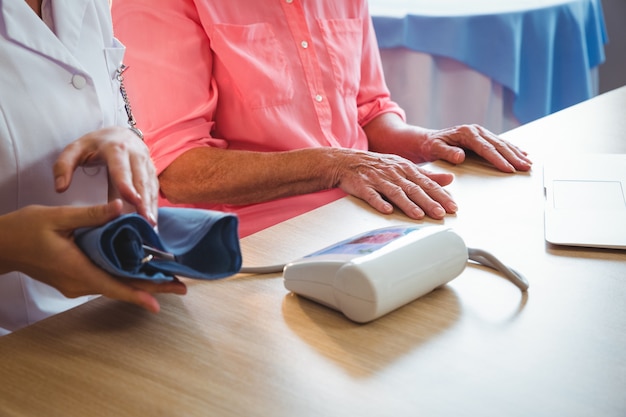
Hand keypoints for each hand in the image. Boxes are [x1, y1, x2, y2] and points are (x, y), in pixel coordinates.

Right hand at [0, 200, 186, 312]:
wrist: (2, 245)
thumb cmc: (25, 230)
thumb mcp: (57, 217)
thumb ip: (91, 214)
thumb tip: (120, 207)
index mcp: (77, 269)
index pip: (114, 286)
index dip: (138, 295)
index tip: (160, 302)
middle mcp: (79, 282)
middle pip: (121, 288)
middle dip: (151, 288)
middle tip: (181, 287)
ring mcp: (76, 284)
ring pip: (114, 285)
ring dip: (141, 283)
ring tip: (168, 278)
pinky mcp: (75, 279)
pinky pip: (105, 280)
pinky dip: (125, 277)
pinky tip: (141, 271)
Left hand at [53, 126, 158, 224]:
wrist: (119, 134)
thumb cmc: (95, 145)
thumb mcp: (74, 149)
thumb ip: (63, 166)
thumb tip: (60, 188)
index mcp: (116, 148)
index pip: (121, 168)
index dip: (126, 184)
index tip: (132, 199)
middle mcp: (136, 155)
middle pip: (140, 180)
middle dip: (144, 201)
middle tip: (145, 220)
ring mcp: (147, 163)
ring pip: (150, 186)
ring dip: (151, 206)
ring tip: (151, 225)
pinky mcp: (152, 172)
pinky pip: (154, 190)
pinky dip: (154, 206)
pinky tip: (153, 221)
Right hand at [331, 149, 456, 219]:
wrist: (347, 161)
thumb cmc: (378, 166)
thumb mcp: (404, 166)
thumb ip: (427, 174)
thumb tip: (450, 179)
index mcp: (405, 168)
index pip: (427, 183)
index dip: (440, 195)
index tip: (452, 206)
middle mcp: (394, 173)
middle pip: (414, 188)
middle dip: (429, 201)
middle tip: (441, 213)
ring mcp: (378, 179)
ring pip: (395, 192)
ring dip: (407, 204)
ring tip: (419, 215)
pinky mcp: (362, 186)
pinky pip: (372, 195)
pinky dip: (379, 202)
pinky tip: (386, 210)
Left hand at [418, 124, 531, 172]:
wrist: (429, 140)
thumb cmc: (432, 146)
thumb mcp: (435, 149)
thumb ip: (447, 153)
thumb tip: (460, 156)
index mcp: (467, 133)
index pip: (486, 148)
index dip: (498, 159)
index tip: (508, 169)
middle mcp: (476, 130)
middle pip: (498, 145)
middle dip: (513, 157)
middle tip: (525, 167)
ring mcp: (481, 132)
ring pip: (502, 143)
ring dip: (516, 153)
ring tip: (528, 163)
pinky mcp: (483, 136)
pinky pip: (500, 143)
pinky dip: (513, 148)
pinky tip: (523, 153)